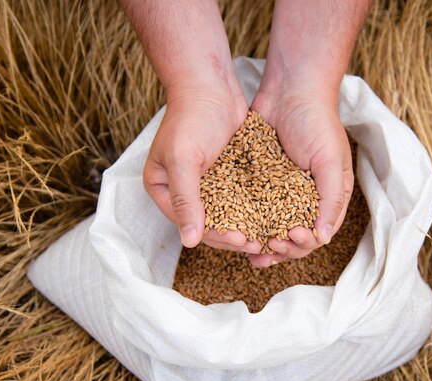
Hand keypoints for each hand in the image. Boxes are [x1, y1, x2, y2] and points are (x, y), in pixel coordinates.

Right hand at [143, 84, 261, 253]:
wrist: (210, 85)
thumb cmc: (191, 118)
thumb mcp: (184, 159)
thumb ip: (186, 199)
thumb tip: (188, 242)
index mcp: (162, 189)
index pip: (188, 222)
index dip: (215, 235)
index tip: (241, 240)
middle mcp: (181, 190)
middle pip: (207, 222)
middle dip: (232, 235)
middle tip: (258, 244)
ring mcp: (203, 183)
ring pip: (224, 214)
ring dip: (244, 226)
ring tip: (267, 237)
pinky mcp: (223, 174)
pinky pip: (236, 198)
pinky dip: (250, 209)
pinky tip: (269, 219)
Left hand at [249, 91, 353, 266]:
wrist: (290, 89)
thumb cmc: (317, 123)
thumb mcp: (330, 162)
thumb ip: (330, 199)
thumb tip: (323, 238)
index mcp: (327, 197)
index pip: (317, 233)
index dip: (303, 243)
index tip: (289, 237)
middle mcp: (304, 198)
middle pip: (293, 237)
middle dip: (282, 247)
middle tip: (267, 246)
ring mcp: (280, 190)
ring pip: (271, 226)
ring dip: (262, 241)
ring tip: (250, 250)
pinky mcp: (259, 181)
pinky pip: (253, 207)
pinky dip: (246, 222)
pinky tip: (235, 231)